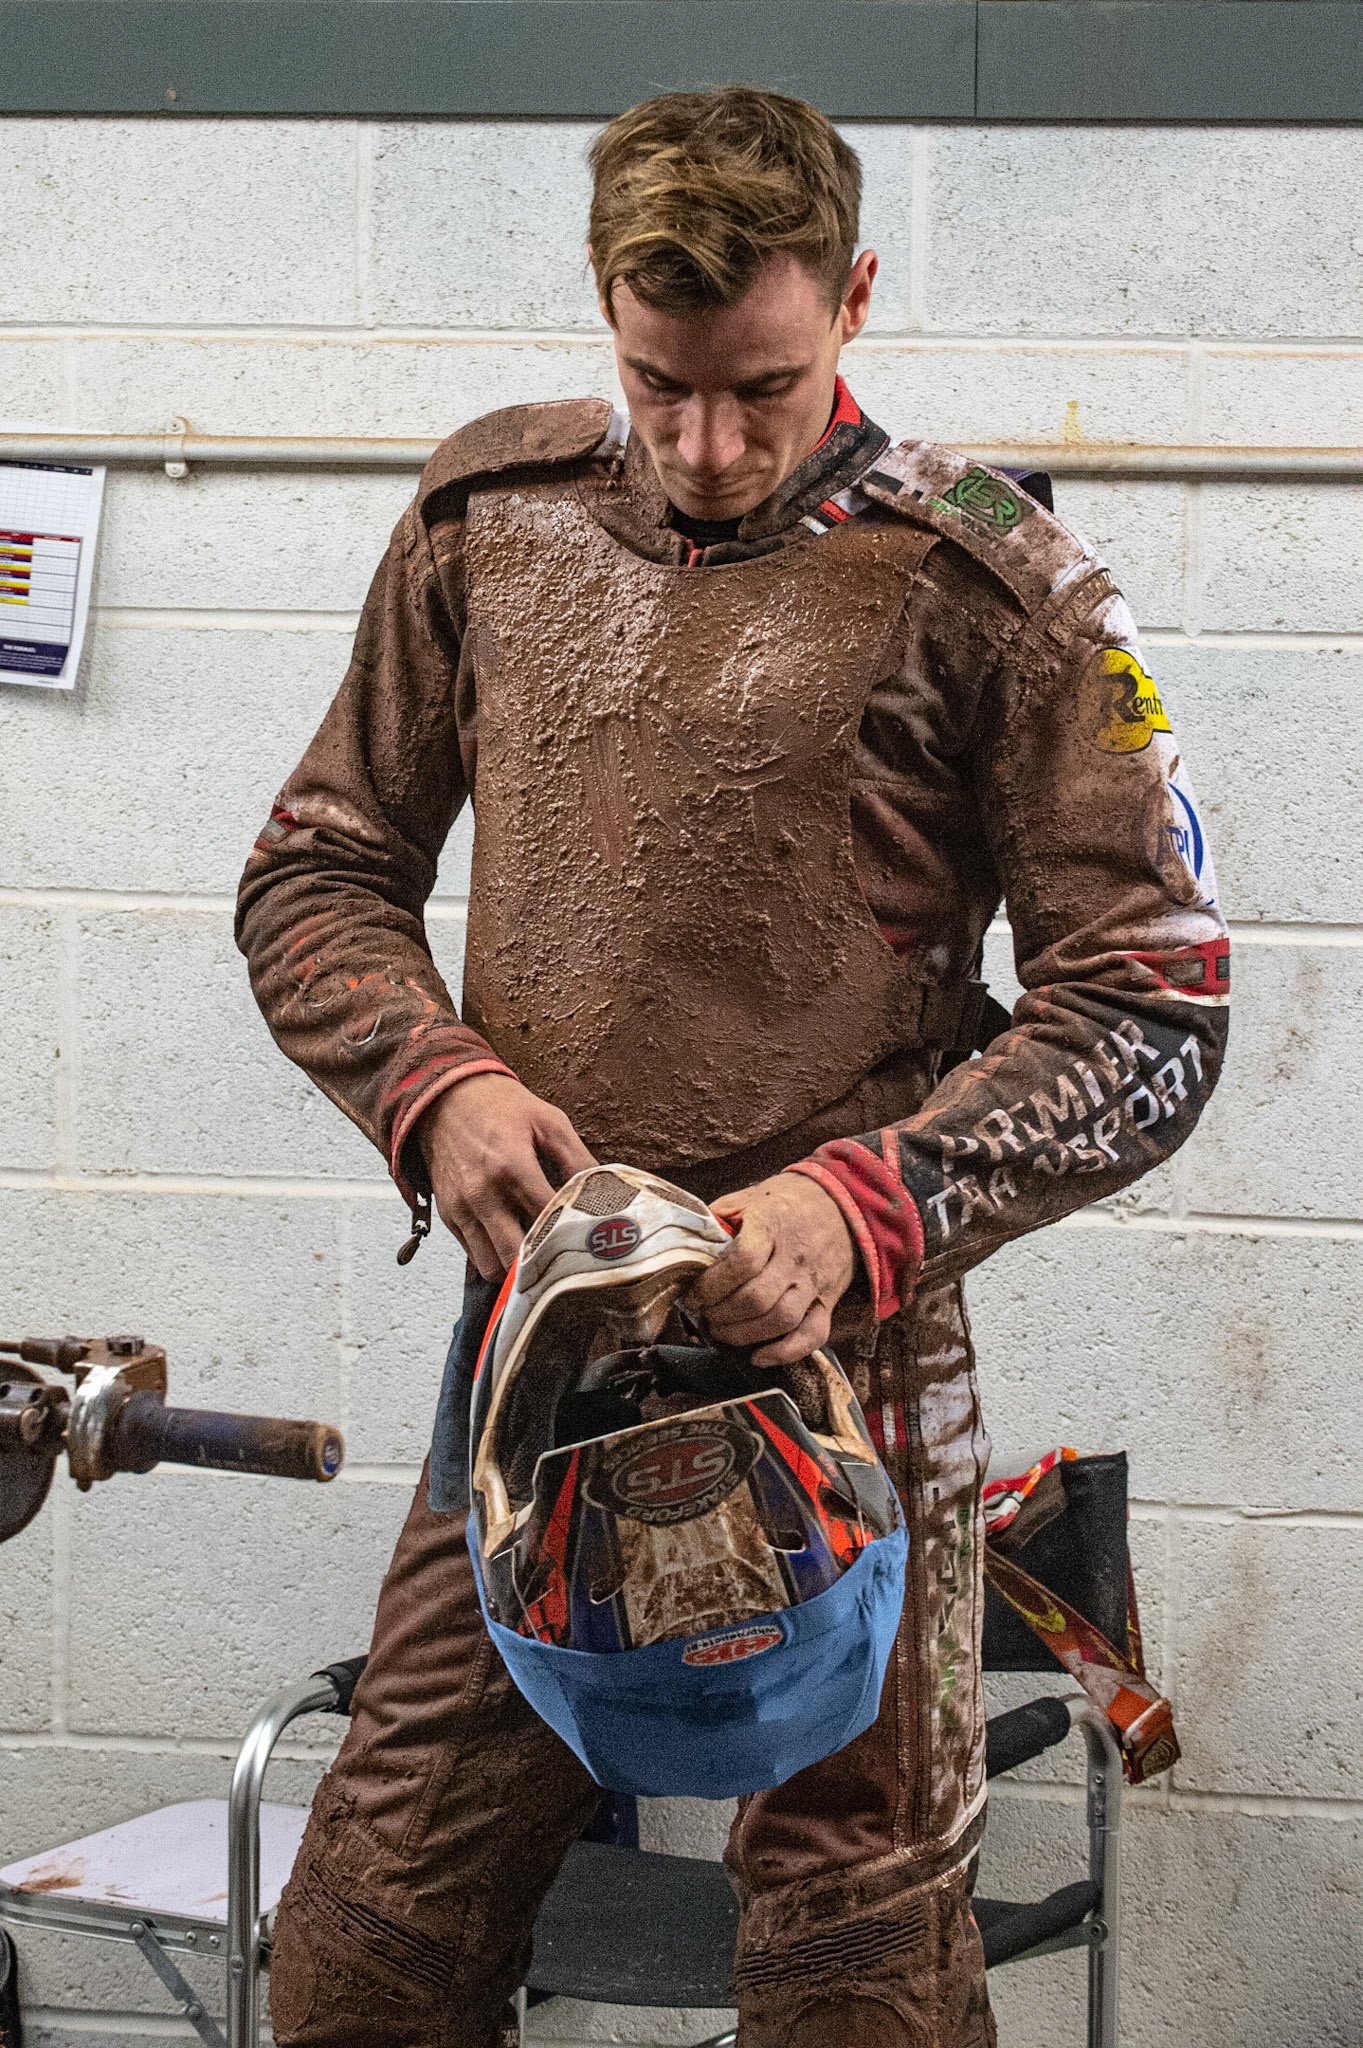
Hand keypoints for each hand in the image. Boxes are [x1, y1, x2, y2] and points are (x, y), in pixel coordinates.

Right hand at [418, 1072, 596, 1277]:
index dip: (570, 1233)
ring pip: (491, 1266)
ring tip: (533, 1246)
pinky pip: (473, 1254)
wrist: (446, 1097)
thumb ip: (579, 1160)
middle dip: (541, 1261)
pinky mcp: (448, 1215)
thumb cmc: (501, 1108)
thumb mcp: (549, 1121)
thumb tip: (605, 1191)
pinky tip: (511, 1235)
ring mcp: (461, 1208)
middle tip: (560, 1252)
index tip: (587, 1235)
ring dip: (514, 1264)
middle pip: (515, 1257)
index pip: (547, 1222)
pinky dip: (493, 1253)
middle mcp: (482, 1194)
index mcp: (512, 1167)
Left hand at [689, 1173, 856, 1367]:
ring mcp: (814, 1282)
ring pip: (781, 1320)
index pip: (742, 1262)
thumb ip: (718, 1219)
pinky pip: (813, 1335)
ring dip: (745, 1334)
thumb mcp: (749, 1198)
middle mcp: (794, 1257)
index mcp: (771, 1226)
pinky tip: (759, 1357)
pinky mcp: (828, 1302)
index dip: (712, 1285)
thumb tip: (687, 1247)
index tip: (693, 1295)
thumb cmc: (788, 1202)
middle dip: (722, 1314)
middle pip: (757, 1298)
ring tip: (722, 1332)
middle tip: (706, 1314)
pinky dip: (785, 1352)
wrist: (843, 1204)